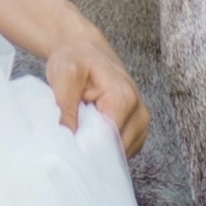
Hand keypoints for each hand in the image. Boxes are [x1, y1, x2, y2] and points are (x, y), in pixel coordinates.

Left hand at [39, 15, 147, 153]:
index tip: (68, 147)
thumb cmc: (76, 59)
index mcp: (124, 99)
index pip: (109, 142)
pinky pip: (122, 152)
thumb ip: (65, 106)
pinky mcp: (137, 131)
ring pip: (119, 155)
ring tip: (82, 130)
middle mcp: (139, 114)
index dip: (87, 149)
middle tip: (71, 138)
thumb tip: (68, 138)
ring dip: (99, 150)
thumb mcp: (64, 75)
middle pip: (116, 151)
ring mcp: (141, 124)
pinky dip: (105, 149)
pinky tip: (92, 134)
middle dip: (92, 152)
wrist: (87, 50)